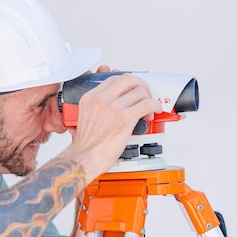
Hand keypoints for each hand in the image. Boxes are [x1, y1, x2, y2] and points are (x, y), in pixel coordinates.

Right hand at [60, 66, 161, 180]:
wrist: (84, 158)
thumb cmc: (85, 145)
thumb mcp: (82, 119)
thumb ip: (94, 109)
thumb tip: (107, 107)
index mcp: (90, 97)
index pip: (113, 78)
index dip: (127, 83)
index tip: (132, 90)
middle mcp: (101, 99)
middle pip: (128, 79)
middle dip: (141, 85)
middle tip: (145, 94)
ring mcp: (113, 107)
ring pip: (140, 91)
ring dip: (149, 98)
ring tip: (148, 109)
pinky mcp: (125, 118)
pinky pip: (147, 104)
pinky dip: (155, 106)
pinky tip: (154, 112)